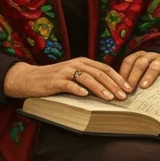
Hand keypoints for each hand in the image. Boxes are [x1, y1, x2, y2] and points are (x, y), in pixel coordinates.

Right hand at [3, 58, 133, 100]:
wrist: (31, 78)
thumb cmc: (55, 80)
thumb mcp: (74, 76)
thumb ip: (89, 79)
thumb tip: (110, 91)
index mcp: (83, 62)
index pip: (105, 68)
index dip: (118, 78)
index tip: (128, 88)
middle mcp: (76, 64)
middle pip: (99, 73)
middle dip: (114, 85)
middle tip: (124, 96)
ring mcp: (66, 71)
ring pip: (87, 79)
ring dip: (100, 89)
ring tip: (110, 98)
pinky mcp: (56, 80)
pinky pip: (69, 84)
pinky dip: (78, 89)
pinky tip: (85, 96)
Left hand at [117, 51, 159, 90]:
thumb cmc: (146, 72)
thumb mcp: (138, 72)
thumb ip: (130, 79)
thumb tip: (119, 93)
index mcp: (137, 56)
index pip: (128, 61)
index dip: (124, 73)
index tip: (121, 86)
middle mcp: (147, 56)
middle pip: (140, 64)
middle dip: (134, 77)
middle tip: (131, 89)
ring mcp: (159, 59)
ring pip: (154, 65)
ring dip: (148, 75)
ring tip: (143, 86)